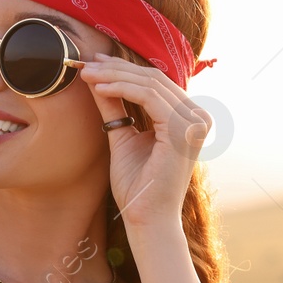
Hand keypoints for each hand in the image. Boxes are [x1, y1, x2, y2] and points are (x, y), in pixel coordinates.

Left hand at [77, 51, 212, 231]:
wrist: (146, 219)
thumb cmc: (137, 187)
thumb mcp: (122, 137)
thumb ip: (114, 107)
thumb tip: (96, 78)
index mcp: (188, 118)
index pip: (155, 82)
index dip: (122, 69)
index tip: (93, 64)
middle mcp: (197, 117)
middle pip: (153, 78)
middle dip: (115, 68)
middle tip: (85, 64)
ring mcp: (194, 122)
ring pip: (149, 83)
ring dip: (113, 76)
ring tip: (86, 74)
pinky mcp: (183, 129)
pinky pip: (148, 96)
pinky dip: (120, 88)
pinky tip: (97, 88)